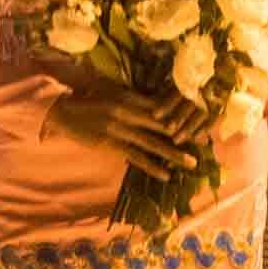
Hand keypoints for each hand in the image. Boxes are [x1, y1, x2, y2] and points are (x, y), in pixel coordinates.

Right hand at [43, 85, 203, 182]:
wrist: (62, 111)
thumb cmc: (89, 99)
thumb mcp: (113, 93)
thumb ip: (135, 100)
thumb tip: (158, 106)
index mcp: (131, 98)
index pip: (162, 107)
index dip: (181, 114)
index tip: (198, 119)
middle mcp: (129, 113)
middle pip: (163, 125)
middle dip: (185, 133)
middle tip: (204, 141)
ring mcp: (120, 130)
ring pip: (153, 144)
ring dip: (174, 154)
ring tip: (191, 163)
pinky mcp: (111, 145)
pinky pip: (136, 158)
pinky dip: (152, 167)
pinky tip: (166, 175)